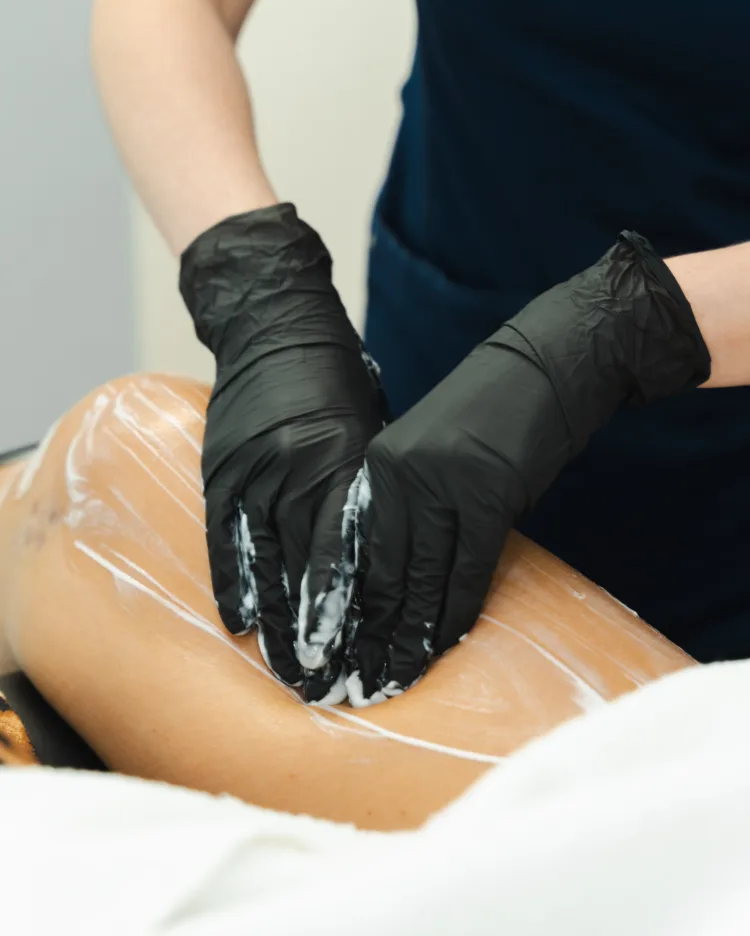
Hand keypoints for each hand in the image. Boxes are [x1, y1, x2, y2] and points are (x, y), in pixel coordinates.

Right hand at [180, 204, 385, 700]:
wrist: (275, 325)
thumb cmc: (336, 381)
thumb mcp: (371, 431)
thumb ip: (370, 492)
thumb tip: (385, 554)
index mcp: (341, 462)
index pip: (349, 554)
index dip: (354, 611)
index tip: (364, 655)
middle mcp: (295, 472)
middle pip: (307, 571)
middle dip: (317, 633)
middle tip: (326, 687)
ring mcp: (252, 473)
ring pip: (267, 565)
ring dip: (277, 622)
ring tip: (288, 671)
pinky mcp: (221, 470)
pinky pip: (226, 538)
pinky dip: (235, 582)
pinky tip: (241, 623)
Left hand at [345, 232, 710, 704]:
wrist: (544, 369)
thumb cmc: (487, 418)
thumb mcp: (429, 456)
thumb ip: (404, 508)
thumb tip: (392, 577)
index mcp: (376, 467)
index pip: (350, 551)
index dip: (341, 606)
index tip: (331, 649)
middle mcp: (399, 476)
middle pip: (378, 572)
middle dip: (365, 635)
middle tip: (354, 683)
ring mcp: (444, 486)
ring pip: (419, 580)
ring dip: (407, 638)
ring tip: (393, 679)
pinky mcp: (490, 496)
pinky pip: (468, 571)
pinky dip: (456, 614)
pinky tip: (443, 646)